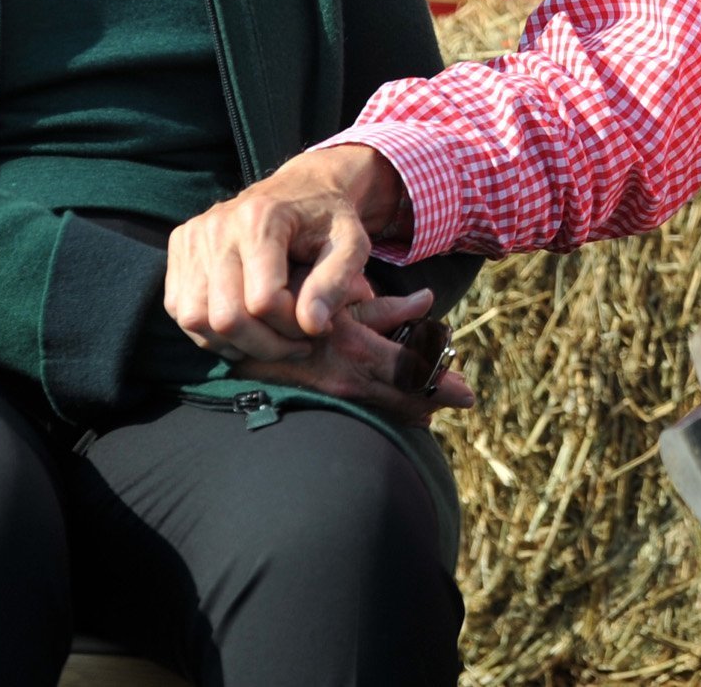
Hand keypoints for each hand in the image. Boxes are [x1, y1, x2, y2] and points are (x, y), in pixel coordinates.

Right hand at [165, 144, 408, 359]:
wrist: (301, 188)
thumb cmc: (330, 220)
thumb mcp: (351, 245)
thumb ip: (335, 284)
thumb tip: (312, 326)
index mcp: (261, 219)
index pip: (264, 301)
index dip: (291, 328)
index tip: (316, 326)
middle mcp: (218, 225)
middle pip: (226, 317)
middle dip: (265, 345)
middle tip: (295, 344)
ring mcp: (193, 236)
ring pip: (196, 320)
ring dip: (235, 344)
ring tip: (270, 338)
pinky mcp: (180, 247)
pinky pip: (180, 309)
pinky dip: (209, 332)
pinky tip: (245, 326)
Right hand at [229, 290, 476, 425]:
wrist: (233, 313)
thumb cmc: (291, 291)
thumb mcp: (342, 295)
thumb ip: (384, 307)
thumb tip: (425, 301)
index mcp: (354, 350)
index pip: (409, 375)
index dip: (440, 387)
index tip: (467, 395)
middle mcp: (340, 380)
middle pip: (398, 402)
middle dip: (428, 402)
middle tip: (457, 397)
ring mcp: (322, 394)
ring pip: (376, 409)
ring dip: (404, 408)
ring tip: (427, 409)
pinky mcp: (304, 399)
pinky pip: (353, 408)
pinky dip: (378, 407)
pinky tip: (391, 408)